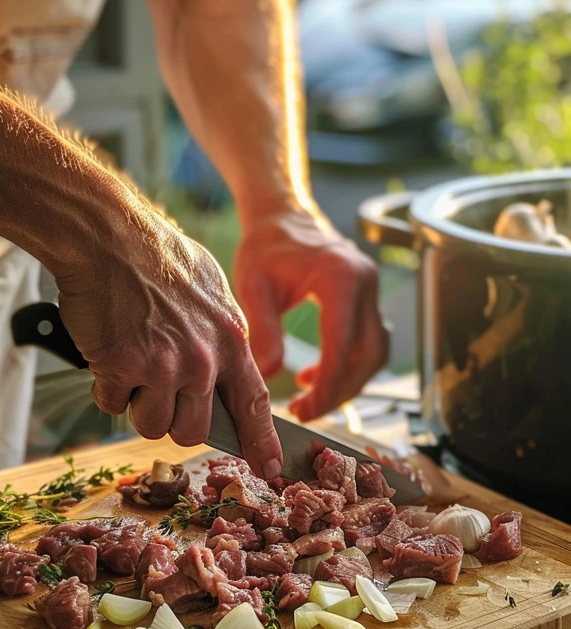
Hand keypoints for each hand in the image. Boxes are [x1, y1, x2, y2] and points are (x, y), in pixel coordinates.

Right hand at [56, 217, 282, 479]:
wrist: (108, 234)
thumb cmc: (157, 256)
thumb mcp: (212, 291)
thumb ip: (222, 335)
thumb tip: (223, 368)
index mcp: (230, 340)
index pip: (254, 404)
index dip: (262, 441)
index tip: (269, 467)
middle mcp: (201, 359)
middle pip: (194, 432)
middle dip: (175, 421)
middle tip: (159, 390)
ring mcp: (162, 366)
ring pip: (151, 426)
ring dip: (137, 405)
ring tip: (131, 363)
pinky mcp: (121, 366)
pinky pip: (112, 405)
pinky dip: (106, 386)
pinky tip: (108, 351)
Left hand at [235, 209, 388, 420]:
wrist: (283, 217)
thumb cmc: (266, 246)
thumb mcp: (253, 284)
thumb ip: (262, 328)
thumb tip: (267, 375)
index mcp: (340, 277)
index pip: (343, 344)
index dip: (328, 384)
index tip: (305, 408)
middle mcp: (365, 284)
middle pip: (368, 355)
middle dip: (340, 391)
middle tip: (305, 412)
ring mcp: (371, 292)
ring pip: (375, 354)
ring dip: (347, 383)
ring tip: (308, 400)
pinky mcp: (367, 300)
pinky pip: (368, 343)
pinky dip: (348, 367)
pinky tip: (314, 377)